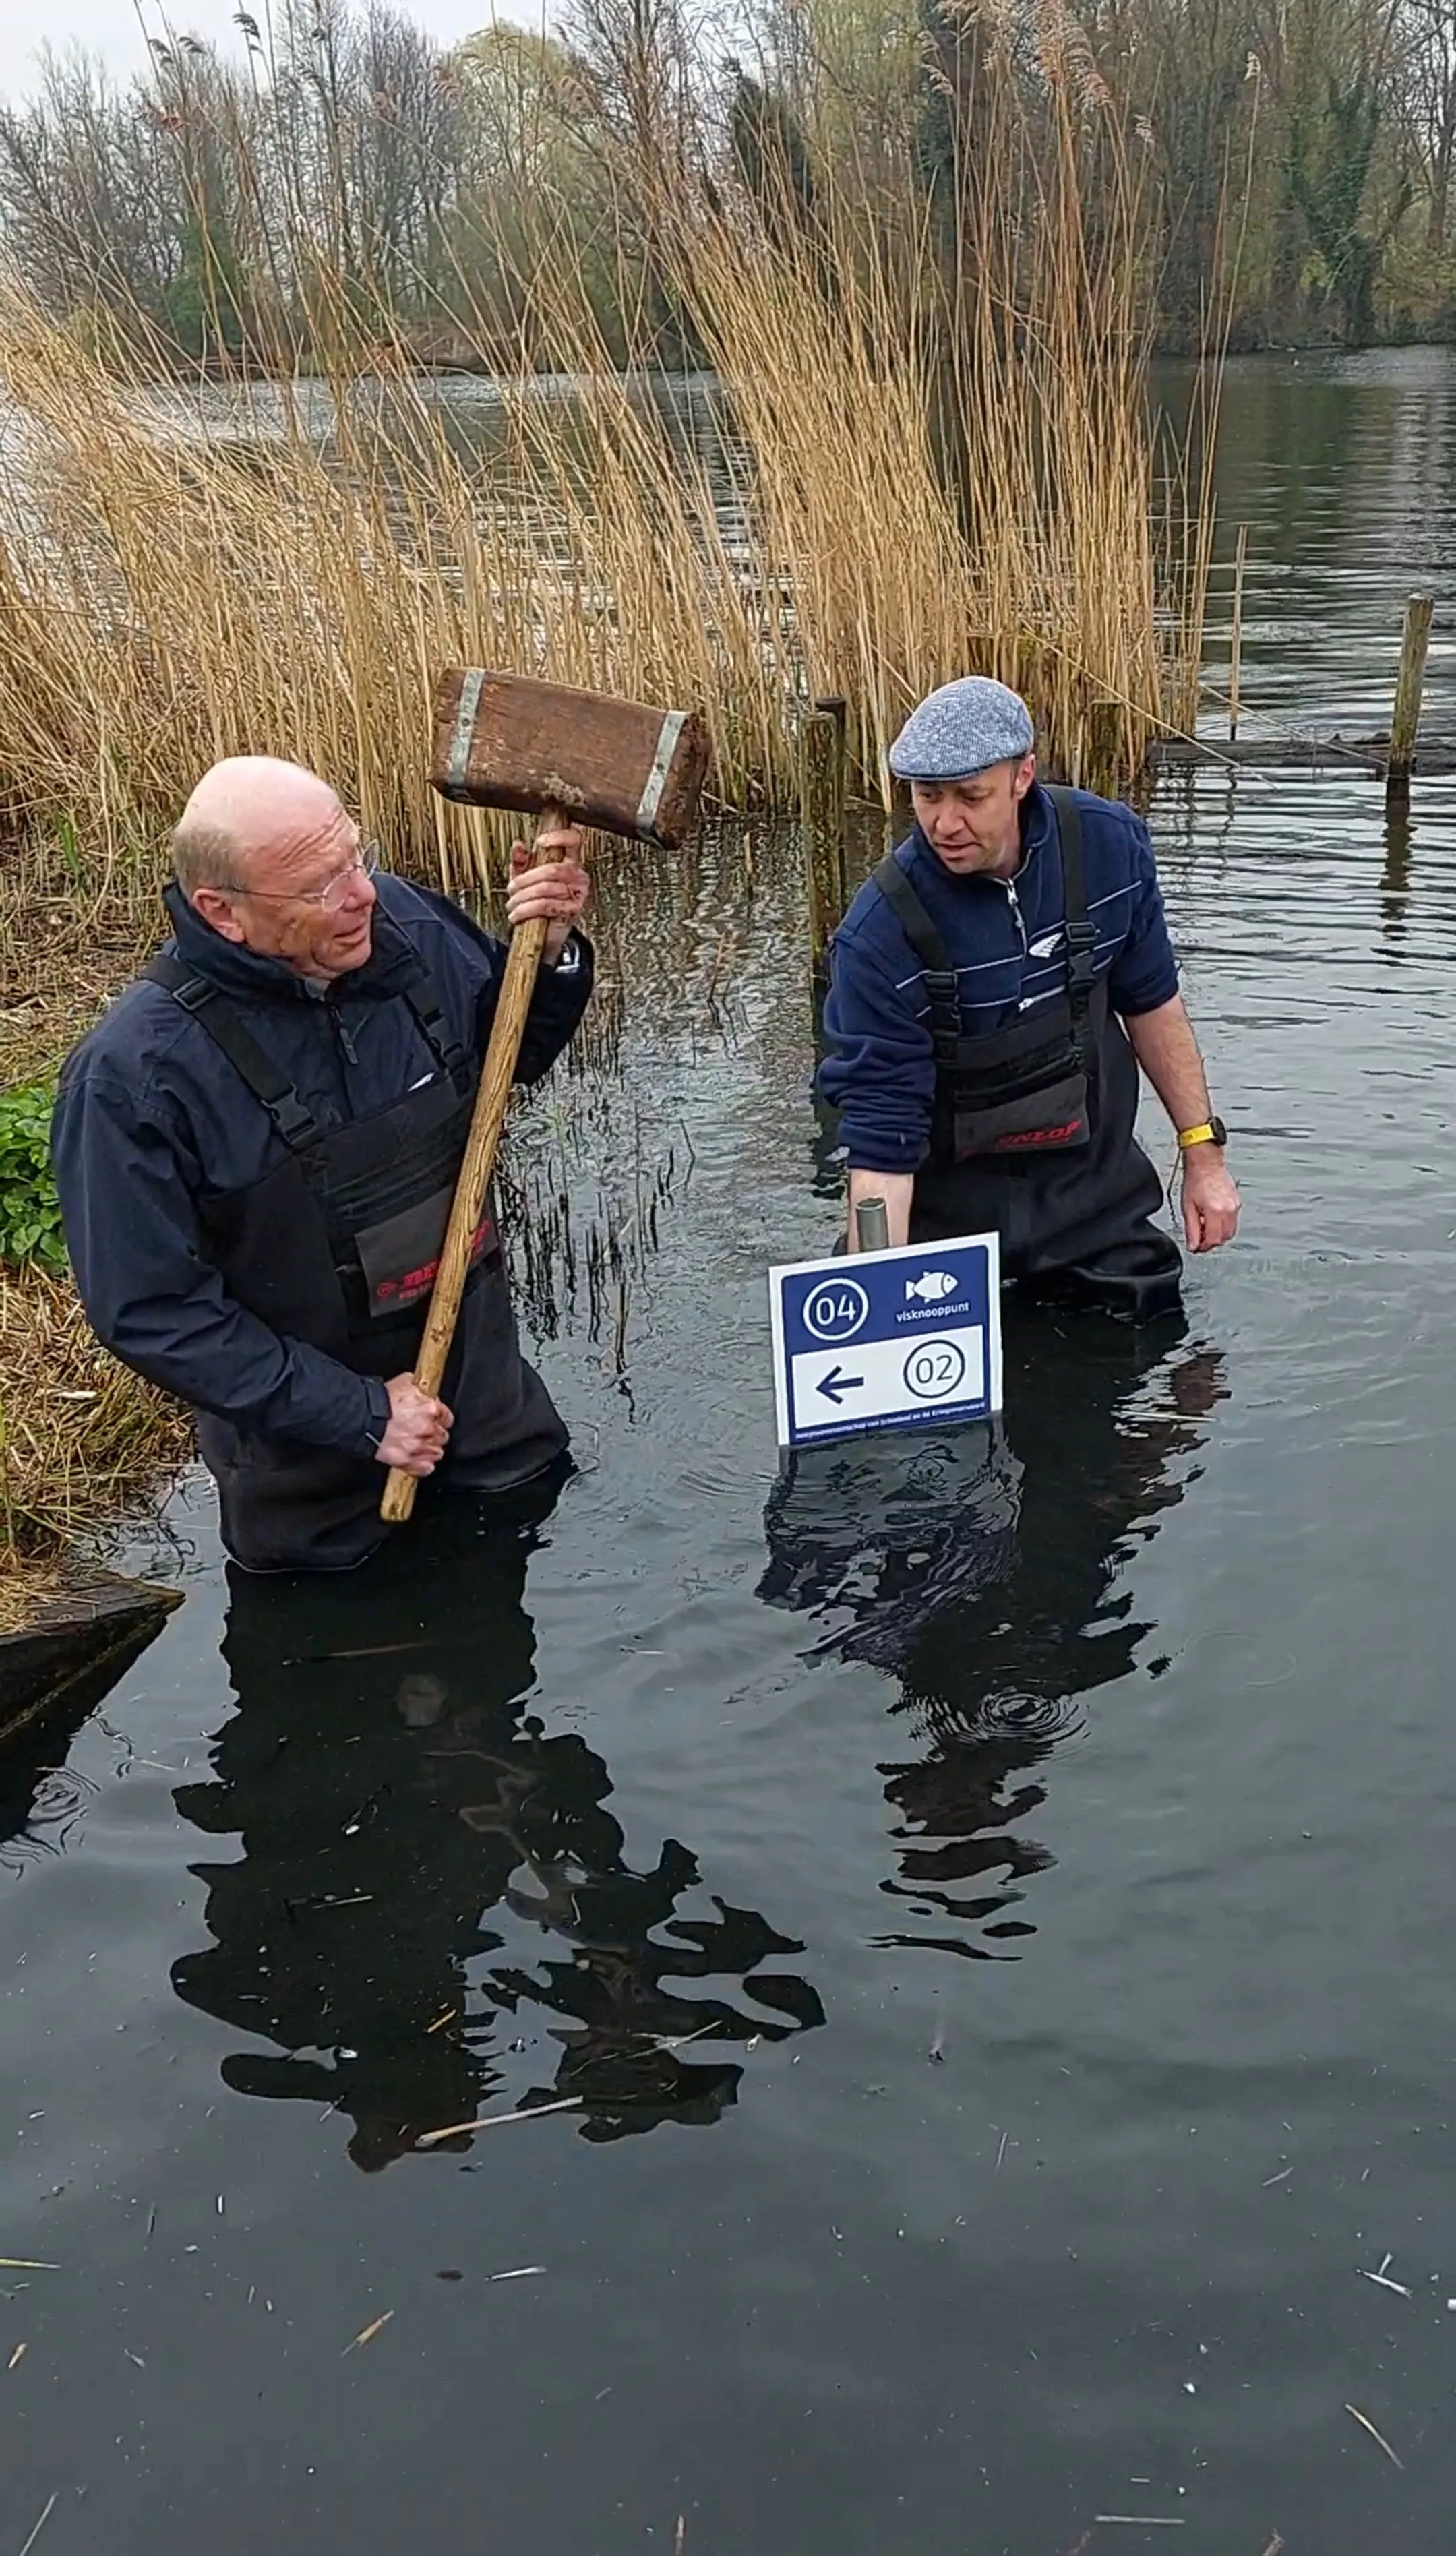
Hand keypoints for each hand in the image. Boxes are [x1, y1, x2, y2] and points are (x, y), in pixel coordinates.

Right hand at [376, 1375, 453, 1475]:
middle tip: (424, 1432)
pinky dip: (423, 1466)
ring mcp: (419, 1448)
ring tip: (421, 1447)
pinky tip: (418, 1461)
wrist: (361, 1418)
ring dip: (430, 1450)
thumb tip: (416, 1384)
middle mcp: (428, 1430)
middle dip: (435, 1434)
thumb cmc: (378, 1402)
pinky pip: (425, 1469)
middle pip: (442, 1436)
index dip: (440, 1418)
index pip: (447, 1417)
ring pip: (436, 1453)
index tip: (435, 1419)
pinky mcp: (408, 1462)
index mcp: (430, 1409)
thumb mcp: (401, 1383)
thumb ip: (414, 1386)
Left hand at [507, 830, 589, 965]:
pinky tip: (517, 914)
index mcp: (571, 861)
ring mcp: (578, 893)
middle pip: (552, 869)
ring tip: (512, 904)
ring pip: (546, 888)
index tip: (539, 842)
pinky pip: (546, 905)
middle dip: (525, 880)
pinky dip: (526, 910)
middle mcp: (578, 875)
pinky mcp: (573, 911)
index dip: (559, 837)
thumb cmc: (538, 900)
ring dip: (522, 898)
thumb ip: (521, 860)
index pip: (575, 840)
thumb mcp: (525, 877)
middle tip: (511, 888)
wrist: (543, 933)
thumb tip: (518, 845)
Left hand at [1180, 1148, 1239, 1252]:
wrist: (1206, 1163)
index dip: (1204, 1247)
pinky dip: (1223, 1225)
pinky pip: (1233, 1221)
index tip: (1196, 1248)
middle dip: (1211, 1242)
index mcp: (1215, 1211)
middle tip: (1199, 1241)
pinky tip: (1212, 1219)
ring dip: (1218, 1235)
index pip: (1213, 1240)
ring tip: (1205, 1229)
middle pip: (1223, 1238)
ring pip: (1230, 1232)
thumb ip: (1191, 1229)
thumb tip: (1193, 1245)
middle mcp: (1228, 1210)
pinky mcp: (1237, 1202)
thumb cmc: (1195, 1179)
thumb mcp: (1187, 1207)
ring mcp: (1235, 1206)